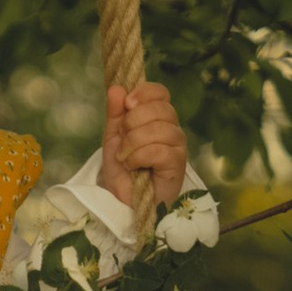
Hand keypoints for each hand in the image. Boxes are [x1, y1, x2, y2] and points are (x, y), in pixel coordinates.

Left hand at [98, 80, 188, 206]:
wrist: (124, 202)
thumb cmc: (123, 171)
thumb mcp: (113, 138)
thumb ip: (115, 113)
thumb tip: (117, 88)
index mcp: (157, 118)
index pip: (160, 92)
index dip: (144, 93)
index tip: (127, 105)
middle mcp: (172, 128)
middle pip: (160, 108)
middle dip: (132, 122)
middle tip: (123, 140)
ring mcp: (177, 146)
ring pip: (158, 129)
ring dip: (133, 143)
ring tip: (125, 157)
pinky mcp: (178, 164)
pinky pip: (159, 150)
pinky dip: (139, 157)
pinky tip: (134, 166)